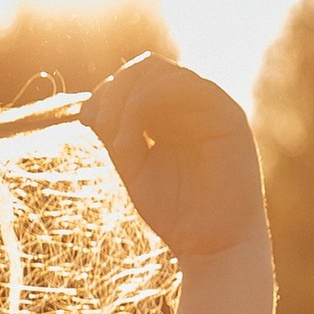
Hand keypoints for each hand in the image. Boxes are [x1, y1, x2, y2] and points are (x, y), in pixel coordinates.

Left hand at [81, 56, 266, 265]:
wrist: (212, 246)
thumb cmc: (175, 213)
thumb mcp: (134, 169)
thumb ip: (117, 135)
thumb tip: (90, 106)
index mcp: (170, 116)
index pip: (134, 81)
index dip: (106, 92)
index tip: (86, 119)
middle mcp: (191, 106)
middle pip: (145, 68)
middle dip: (113, 91)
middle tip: (100, 127)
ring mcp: (210, 106)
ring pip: (160, 72)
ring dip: (127, 98)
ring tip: (119, 142)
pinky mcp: (227, 113)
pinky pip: (185, 85)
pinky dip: (148, 101)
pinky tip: (133, 138)